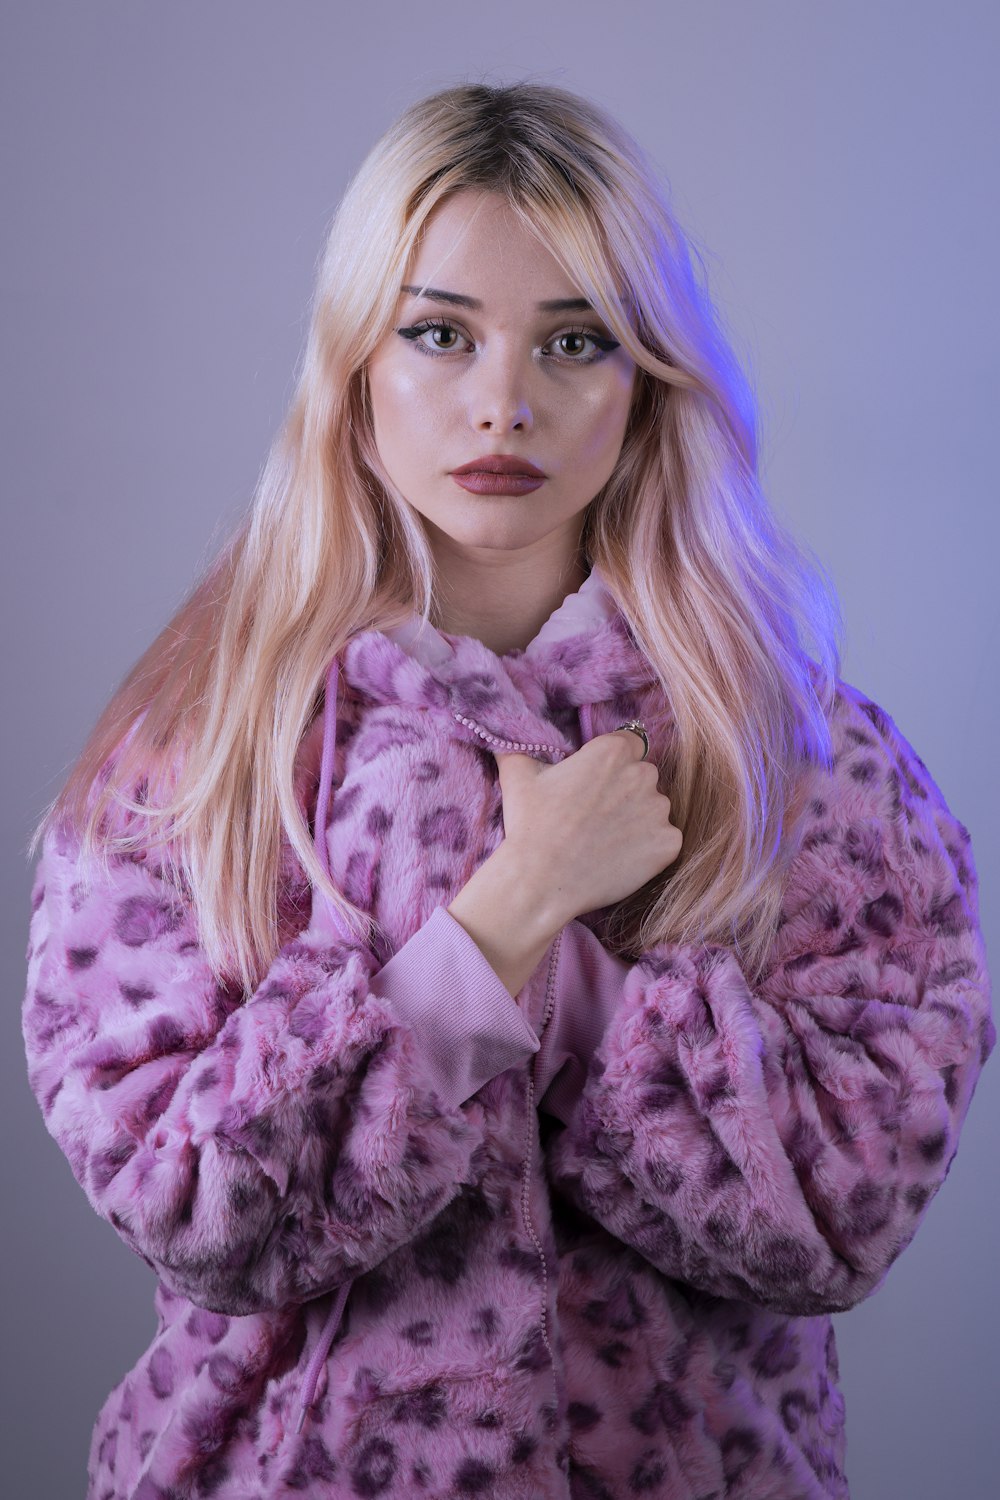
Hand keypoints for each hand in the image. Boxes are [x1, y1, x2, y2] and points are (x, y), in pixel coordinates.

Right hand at [493, 730, 681, 925]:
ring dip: (638, 819)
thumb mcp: (517, 775)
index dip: (613, 763)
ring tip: (605, 840)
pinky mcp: (668, 844)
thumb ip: (522, 745)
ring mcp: (659, 811)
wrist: (541, 881)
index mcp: (613, 751)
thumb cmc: (530, 825)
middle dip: (626, 791)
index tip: (596, 782)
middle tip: (595, 815)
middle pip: (643, 776)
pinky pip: (665, 840)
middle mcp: (643, 775)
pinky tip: (619, 858)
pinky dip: (649, 849)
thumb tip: (512, 735)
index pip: (630, 743)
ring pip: (654, 809)